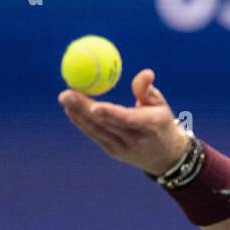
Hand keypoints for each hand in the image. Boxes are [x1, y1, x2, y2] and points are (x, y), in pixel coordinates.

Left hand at [58, 68, 192, 174]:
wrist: (164, 157)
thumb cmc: (161, 123)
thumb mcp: (161, 105)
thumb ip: (148, 90)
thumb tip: (145, 73)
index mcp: (150, 126)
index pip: (127, 120)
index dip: (109, 114)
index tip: (94, 105)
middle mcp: (134, 140)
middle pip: (105, 124)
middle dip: (84, 109)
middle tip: (68, 93)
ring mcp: (121, 148)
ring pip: (96, 130)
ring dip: (78, 114)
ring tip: (64, 97)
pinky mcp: (112, 151)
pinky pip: (94, 134)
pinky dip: (81, 121)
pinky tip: (70, 109)